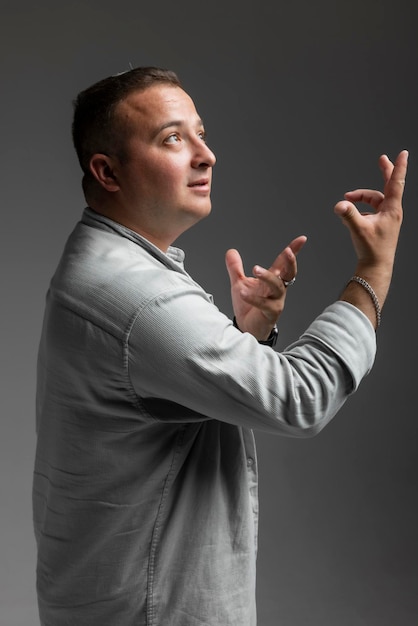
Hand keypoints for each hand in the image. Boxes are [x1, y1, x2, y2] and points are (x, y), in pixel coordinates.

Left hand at [225, 236, 306, 339]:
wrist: (246, 328)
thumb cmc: (247, 306)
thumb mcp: (240, 283)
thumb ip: (236, 268)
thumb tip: (231, 251)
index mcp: (273, 280)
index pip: (284, 263)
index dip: (294, 251)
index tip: (302, 239)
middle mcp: (278, 290)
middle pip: (288, 273)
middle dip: (290, 262)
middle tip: (287, 251)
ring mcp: (276, 302)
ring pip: (277, 287)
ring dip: (268, 277)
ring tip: (255, 269)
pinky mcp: (270, 313)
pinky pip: (264, 304)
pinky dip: (253, 298)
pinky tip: (243, 293)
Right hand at [335, 150, 406, 271]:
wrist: (376, 267)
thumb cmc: (371, 249)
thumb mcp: (359, 230)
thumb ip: (349, 215)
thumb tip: (339, 204)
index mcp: (391, 210)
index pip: (396, 183)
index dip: (398, 167)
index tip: (403, 153)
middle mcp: (391, 212)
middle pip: (389, 186)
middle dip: (385, 172)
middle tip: (383, 159)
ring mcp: (386, 218)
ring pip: (374, 200)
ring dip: (361, 197)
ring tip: (347, 199)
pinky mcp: (380, 224)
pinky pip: (371, 210)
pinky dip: (361, 208)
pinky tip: (352, 214)